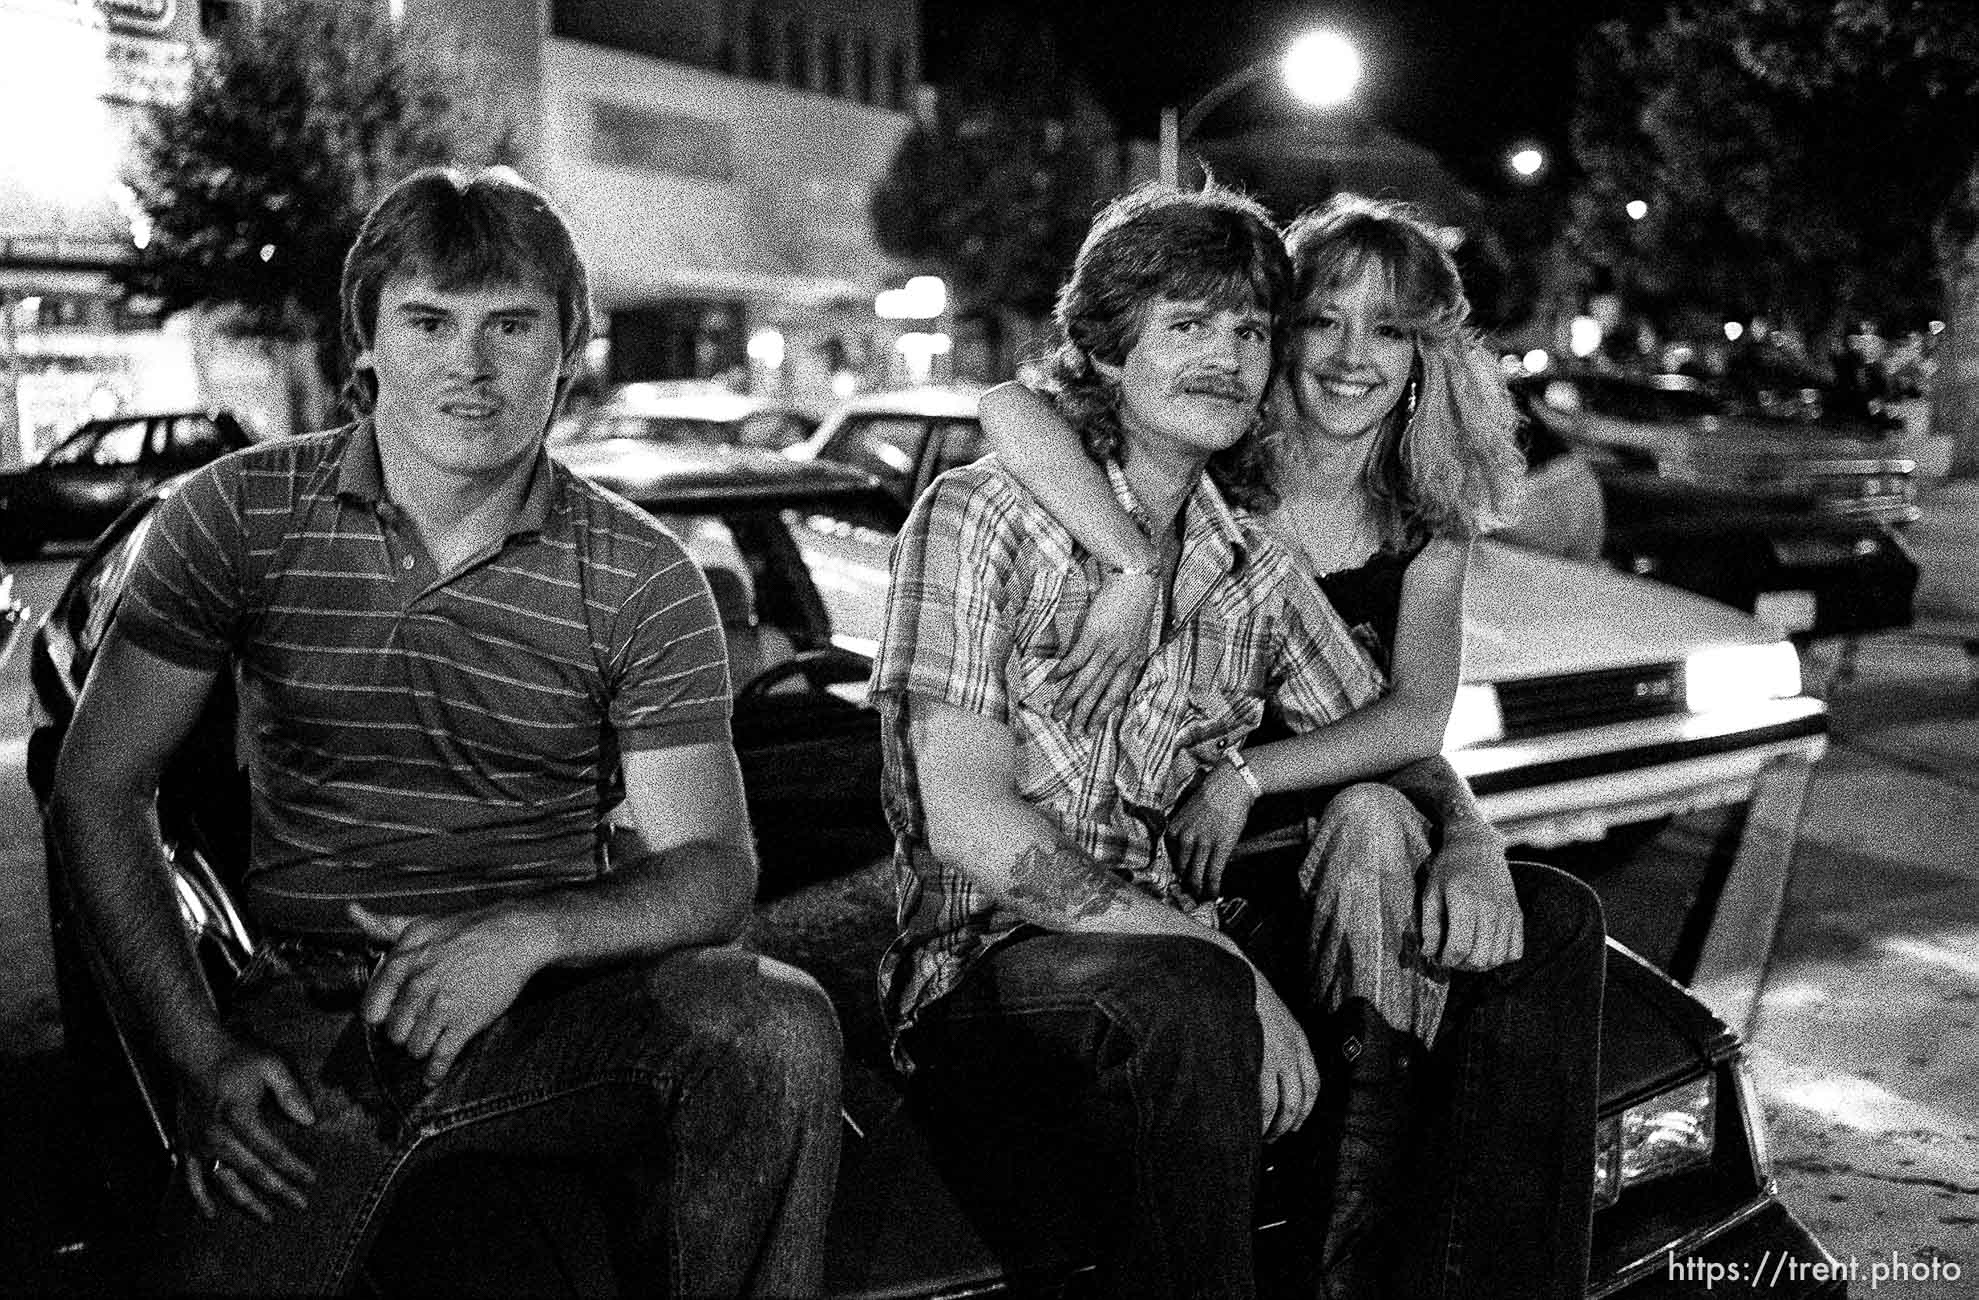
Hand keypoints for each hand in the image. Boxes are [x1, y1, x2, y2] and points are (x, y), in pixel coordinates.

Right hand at [178, 1038, 316, 1222]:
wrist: (194, 1052)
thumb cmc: (236, 1057)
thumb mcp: (271, 1065)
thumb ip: (290, 1093)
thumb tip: (309, 1120)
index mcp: (240, 1118)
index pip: (273, 1151)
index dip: (293, 1167)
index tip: (311, 1179)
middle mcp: (219, 1137)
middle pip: (253, 1172)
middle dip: (278, 1190)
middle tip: (300, 1205)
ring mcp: (200, 1144)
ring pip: (224, 1182)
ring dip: (245, 1202)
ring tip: (266, 1217)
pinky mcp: (186, 1145)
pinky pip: (191, 1178)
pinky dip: (199, 1198)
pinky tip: (209, 1215)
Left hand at [352, 902, 557, 1086]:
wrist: (514, 935)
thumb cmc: (467, 928)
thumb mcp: (420, 922)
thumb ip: (382, 925)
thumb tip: (351, 910)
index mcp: (403, 963)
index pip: (373, 1008)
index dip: (382, 1015)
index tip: (392, 1014)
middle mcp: (418, 986)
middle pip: (393, 1032)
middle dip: (404, 1031)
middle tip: (419, 1023)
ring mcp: (441, 1006)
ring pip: (414, 1047)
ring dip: (421, 1046)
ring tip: (433, 1036)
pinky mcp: (465, 1023)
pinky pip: (441, 1058)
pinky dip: (434, 1073)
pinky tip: (431, 1078)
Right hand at [1050, 571, 1157, 732]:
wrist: (1136, 580)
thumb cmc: (1137, 604)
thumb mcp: (1138, 634)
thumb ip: (1128, 652)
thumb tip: (1118, 666)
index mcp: (1134, 660)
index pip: (1118, 693)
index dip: (1105, 712)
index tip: (1095, 727)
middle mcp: (1121, 659)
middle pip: (1101, 694)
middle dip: (1086, 715)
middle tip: (1074, 731)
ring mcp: (1107, 648)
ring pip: (1087, 682)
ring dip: (1070, 699)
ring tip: (1057, 713)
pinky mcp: (1094, 635)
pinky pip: (1076, 660)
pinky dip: (1063, 672)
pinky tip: (1052, 681)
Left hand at [1170, 761, 1256, 898]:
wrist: (1229, 785)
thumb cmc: (1211, 793)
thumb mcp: (1188, 811)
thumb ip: (1185, 829)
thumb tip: (1189, 846)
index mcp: (1174, 829)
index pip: (1171, 858)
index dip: (1175, 871)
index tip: (1178, 881)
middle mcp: (1184, 839)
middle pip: (1182, 869)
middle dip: (1185, 884)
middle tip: (1189, 895)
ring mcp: (1202, 845)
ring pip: (1197, 875)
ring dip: (1199, 890)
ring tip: (1201, 899)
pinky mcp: (1220, 848)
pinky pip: (1213, 873)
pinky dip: (1213, 887)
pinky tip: (1214, 895)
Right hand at [1253, 976, 1317, 1141]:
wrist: (1228, 971)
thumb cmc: (1245, 995)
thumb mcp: (1274, 1016)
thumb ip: (1280, 1043)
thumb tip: (1274, 1075)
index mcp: (1298, 1040)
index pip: (1312, 1085)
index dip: (1305, 1111)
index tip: (1294, 1124)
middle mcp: (1290, 1051)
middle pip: (1297, 1102)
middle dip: (1286, 1125)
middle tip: (1274, 1137)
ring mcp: (1271, 1055)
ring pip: (1278, 1106)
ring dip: (1270, 1127)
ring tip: (1257, 1135)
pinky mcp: (1252, 1058)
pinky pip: (1259, 1099)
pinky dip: (1255, 1118)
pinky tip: (1246, 1123)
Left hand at [1418, 836, 1523, 971]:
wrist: (1477, 846)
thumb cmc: (1448, 870)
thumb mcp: (1430, 892)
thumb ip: (1429, 926)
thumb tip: (1429, 953)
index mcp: (1464, 900)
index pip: (1459, 946)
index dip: (1447, 959)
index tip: (1439, 956)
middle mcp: (1489, 907)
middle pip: (1480, 957)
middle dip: (1462, 965)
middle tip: (1452, 956)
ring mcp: (1507, 912)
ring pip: (1498, 958)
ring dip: (1480, 965)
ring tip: (1467, 954)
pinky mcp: (1517, 914)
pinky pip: (1515, 951)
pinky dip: (1501, 957)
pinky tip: (1486, 948)